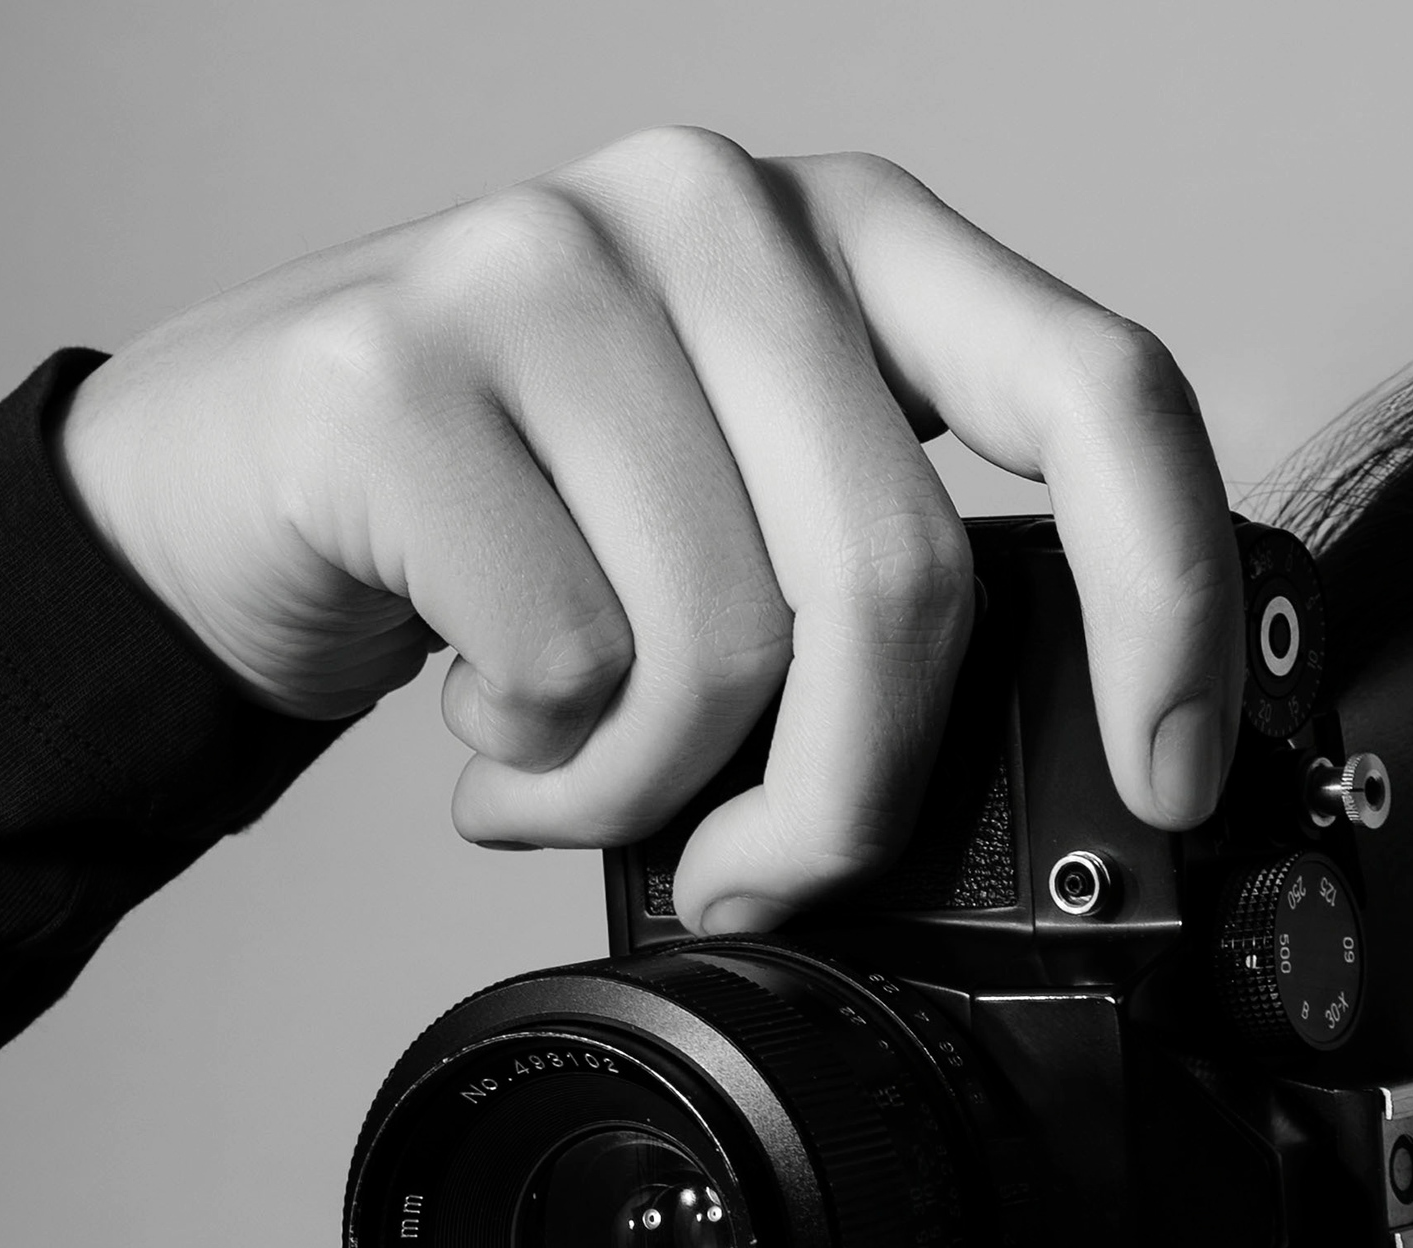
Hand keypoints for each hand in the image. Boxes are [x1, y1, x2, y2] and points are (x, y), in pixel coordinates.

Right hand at [56, 130, 1245, 934]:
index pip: (1106, 392)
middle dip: (851, 796)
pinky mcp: (404, 363)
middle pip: (903, 584)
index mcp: (863, 251)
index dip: (1173, 606)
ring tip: (583, 760)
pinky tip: (486, 720)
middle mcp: (725, 215)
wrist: (238, 490)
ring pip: (729, 647)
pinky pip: (566, 665)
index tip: (1174, 780)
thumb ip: (908, 606)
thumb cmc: (536, 530)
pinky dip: (540, 768)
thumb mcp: (764, 538)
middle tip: (765, 867)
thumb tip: (1075, 791)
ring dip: (659, 786)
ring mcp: (555, 259)